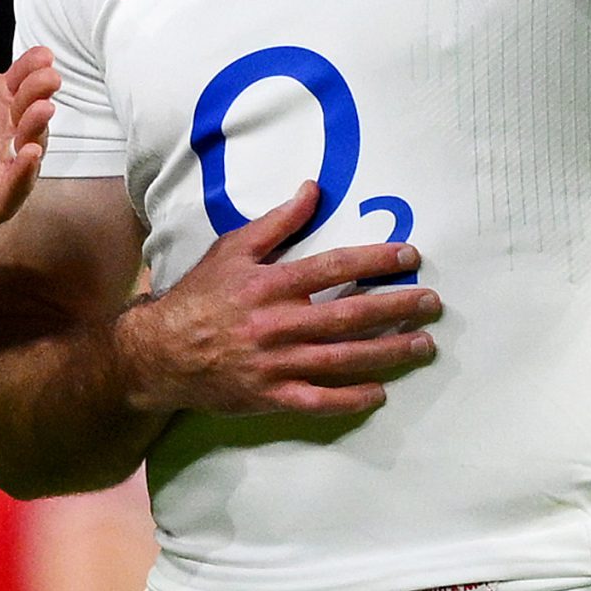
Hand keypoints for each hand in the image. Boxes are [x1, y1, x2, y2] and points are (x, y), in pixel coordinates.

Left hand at [0, 0, 60, 241]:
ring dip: (38, 128)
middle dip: (41, 93)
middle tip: (43, 81)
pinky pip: (19, 184)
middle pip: (36, 107)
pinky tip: (25, 154)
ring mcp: (11, 163)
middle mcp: (14, 128)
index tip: (39, 56)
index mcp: (5, 97)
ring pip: (33, 144)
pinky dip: (25, 170)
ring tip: (40, 111)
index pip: (28, 75)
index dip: (35, 66)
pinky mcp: (1, 195)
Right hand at [116, 183, 440, 418]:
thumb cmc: (200, 297)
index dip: (374, 260)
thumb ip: (276, 223)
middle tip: (431, 303)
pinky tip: (380, 392)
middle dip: (396, 308)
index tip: (409, 256)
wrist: (159, 353)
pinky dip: (351, 398)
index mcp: (269, 284)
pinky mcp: (271, 396)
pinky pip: (319, 400)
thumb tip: (313, 189)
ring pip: (343, 359)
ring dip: (388, 352)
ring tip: (423, 345)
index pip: (332, 267)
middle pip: (348, 315)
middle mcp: (277, 324)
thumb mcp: (231, 250)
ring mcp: (275, 364)